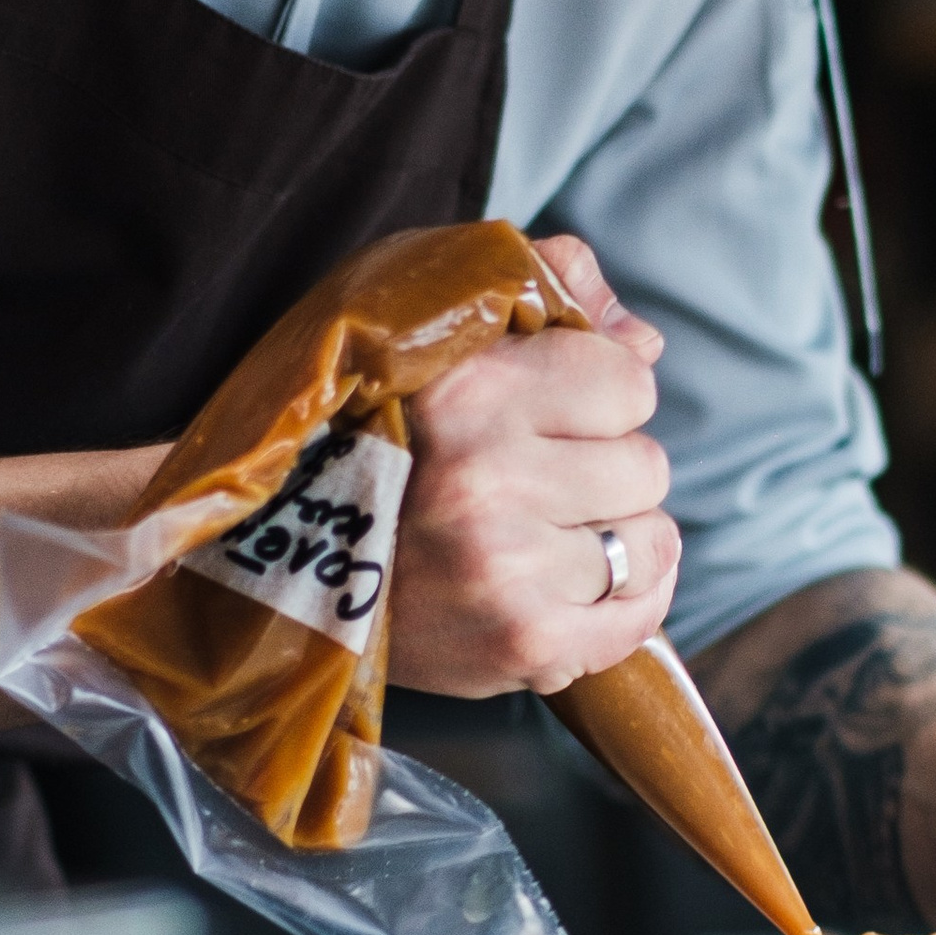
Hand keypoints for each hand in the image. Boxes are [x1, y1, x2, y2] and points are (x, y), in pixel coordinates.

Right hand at [393, 234, 680, 695]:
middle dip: (603, 471)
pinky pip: (643, 613)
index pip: (628, 377)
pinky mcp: (524, 643)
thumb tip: (644, 336)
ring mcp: (507, 569)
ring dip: (611, 539)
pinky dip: (625, 600)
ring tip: (540, 538)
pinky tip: (575, 585)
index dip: (598, 395)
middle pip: (646, 464)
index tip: (546, 415)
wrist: (286, 579)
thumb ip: (542, 290)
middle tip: (534, 486)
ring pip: (650, 540)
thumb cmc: (373, 441)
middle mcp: (487, 477)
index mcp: (467, 388)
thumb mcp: (428, 331)